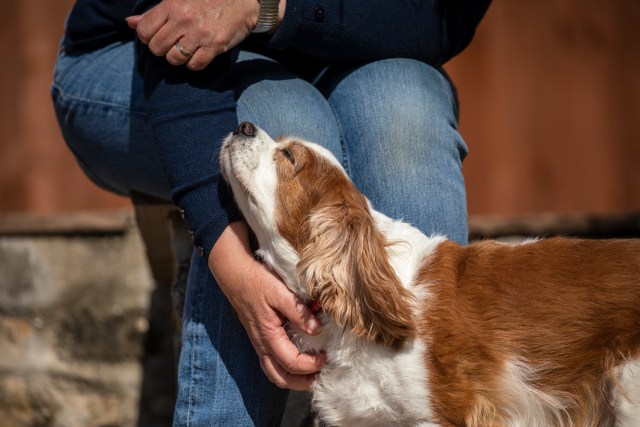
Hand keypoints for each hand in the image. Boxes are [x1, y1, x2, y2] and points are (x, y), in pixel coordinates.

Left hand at [126, 0, 259, 69]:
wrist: (243, 0)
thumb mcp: (178, 0)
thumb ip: (154, 13)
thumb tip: (130, 23)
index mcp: (171, 5)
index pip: (143, 31)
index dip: (146, 38)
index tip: (157, 36)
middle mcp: (183, 20)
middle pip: (157, 48)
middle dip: (161, 49)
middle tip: (172, 44)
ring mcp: (199, 34)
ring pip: (174, 59)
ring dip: (177, 58)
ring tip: (184, 49)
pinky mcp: (215, 46)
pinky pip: (194, 65)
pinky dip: (193, 63)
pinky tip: (198, 54)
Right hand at [208, 221, 324, 389]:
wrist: (235, 274)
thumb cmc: (257, 281)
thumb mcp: (280, 292)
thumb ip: (298, 312)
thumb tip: (317, 329)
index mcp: (267, 335)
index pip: (291, 362)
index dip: (311, 365)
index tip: (326, 356)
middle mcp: (261, 344)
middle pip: (280, 377)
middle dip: (301, 382)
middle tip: (321, 376)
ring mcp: (259, 342)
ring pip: (274, 373)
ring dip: (293, 379)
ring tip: (312, 375)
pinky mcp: (260, 337)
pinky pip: (271, 362)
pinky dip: (286, 369)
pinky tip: (299, 361)